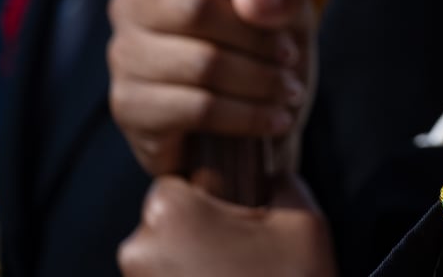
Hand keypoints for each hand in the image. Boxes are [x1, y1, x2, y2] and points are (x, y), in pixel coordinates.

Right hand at [108, 0, 315, 175]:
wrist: (254, 125)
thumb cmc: (266, 52)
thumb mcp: (291, 15)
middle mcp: (132, 5)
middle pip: (194, 7)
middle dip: (256, 36)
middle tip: (290, 56)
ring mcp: (125, 56)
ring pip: (200, 62)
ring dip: (259, 80)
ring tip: (289, 91)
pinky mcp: (129, 106)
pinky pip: (194, 108)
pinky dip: (246, 115)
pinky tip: (274, 119)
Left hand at [117, 174, 336, 276]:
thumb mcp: (304, 222)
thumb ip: (283, 182)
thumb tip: (271, 176)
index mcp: (172, 213)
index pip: (175, 183)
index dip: (209, 196)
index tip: (236, 216)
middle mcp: (139, 250)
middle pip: (165, 223)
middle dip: (198, 233)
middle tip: (241, 253)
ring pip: (163, 260)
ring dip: (192, 265)